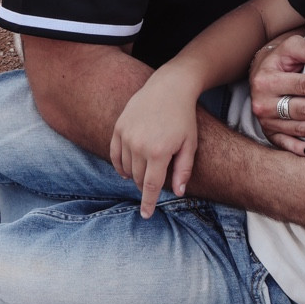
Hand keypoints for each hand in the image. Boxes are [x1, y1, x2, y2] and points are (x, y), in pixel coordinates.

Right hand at [110, 76, 198, 216]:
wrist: (169, 88)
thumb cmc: (183, 118)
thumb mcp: (190, 145)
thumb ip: (183, 170)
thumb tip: (178, 193)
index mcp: (158, 152)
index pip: (150, 186)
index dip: (148, 203)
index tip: (146, 215)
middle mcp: (139, 145)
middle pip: (137, 178)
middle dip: (144, 185)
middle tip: (154, 182)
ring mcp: (126, 136)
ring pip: (125, 168)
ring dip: (133, 175)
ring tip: (144, 173)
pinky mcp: (118, 128)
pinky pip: (114, 155)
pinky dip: (119, 165)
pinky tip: (126, 170)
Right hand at [249, 32, 304, 153]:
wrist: (260, 72)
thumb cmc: (281, 58)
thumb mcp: (291, 45)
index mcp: (267, 80)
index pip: (303, 85)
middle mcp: (263, 103)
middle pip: (303, 109)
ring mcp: (266, 121)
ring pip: (299, 128)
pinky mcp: (269, 133)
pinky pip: (284, 144)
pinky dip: (298, 149)